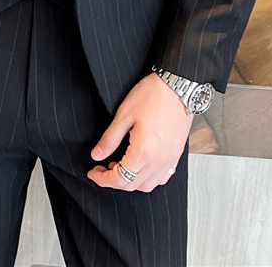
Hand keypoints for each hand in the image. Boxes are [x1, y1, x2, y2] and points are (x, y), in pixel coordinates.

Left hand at [87, 72, 192, 191]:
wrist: (177, 86)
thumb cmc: (153, 95)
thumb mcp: (124, 114)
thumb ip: (109, 139)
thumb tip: (97, 154)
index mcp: (143, 151)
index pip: (119, 178)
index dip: (102, 179)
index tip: (93, 173)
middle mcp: (159, 160)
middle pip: (131, 185)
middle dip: (112, 180)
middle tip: (101, 168)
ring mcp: (170, 159)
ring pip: (147, 186)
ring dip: (130, 181)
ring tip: (120, 165)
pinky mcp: (176, 155)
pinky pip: (162, 178)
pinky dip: (148, 178)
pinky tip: (139, 165)